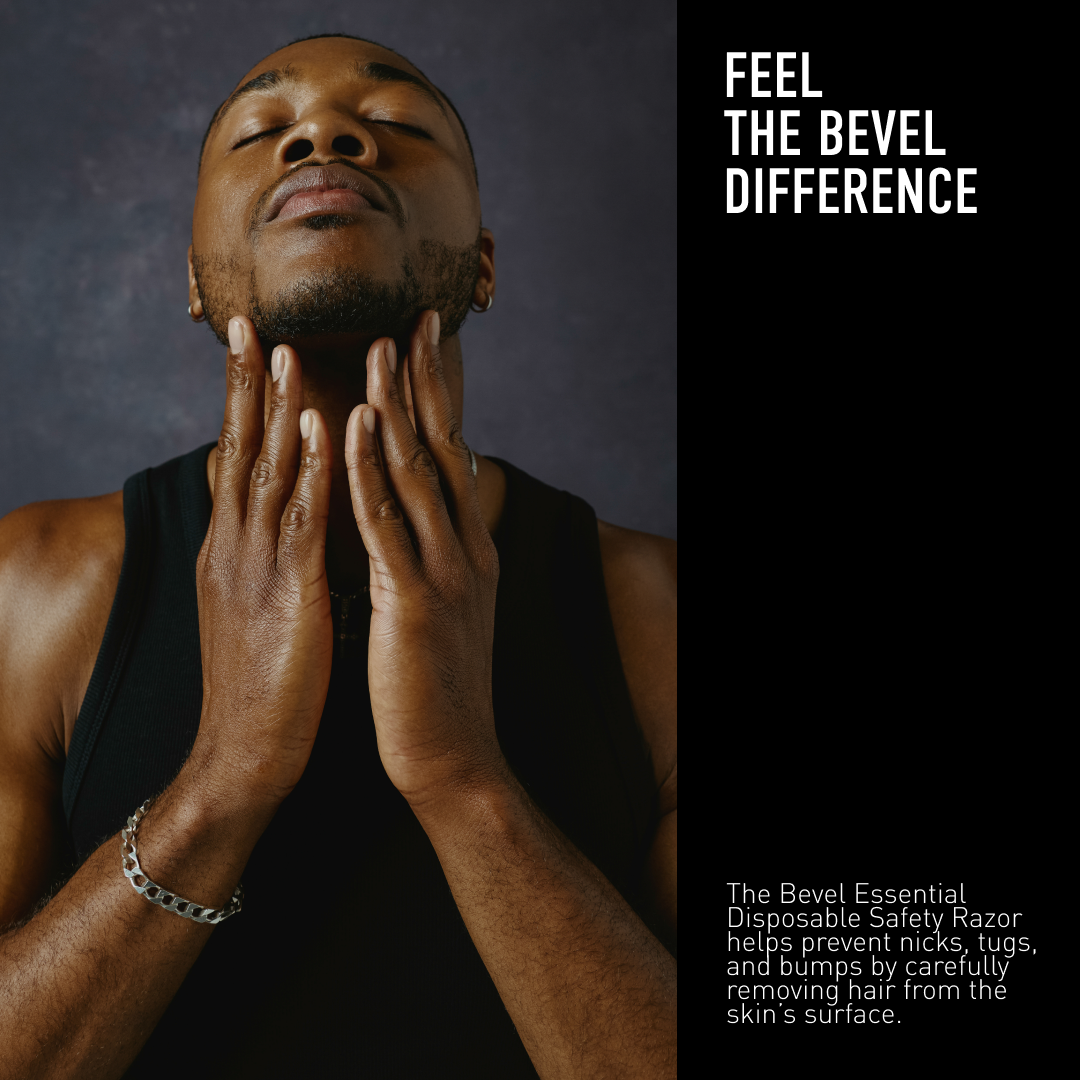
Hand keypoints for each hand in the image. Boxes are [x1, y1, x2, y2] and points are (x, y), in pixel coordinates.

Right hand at [192, 317, 333, 808]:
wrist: (242, 755)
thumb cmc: (263, 684)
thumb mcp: (260, 607)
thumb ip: (271, 559)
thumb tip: (289, 523)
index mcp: (234, 549)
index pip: (237, 461)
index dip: (243, 404)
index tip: (251, 350)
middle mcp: (235, 547)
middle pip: (239, 450)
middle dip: (245, 384)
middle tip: (246, 324)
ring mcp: (255, 567)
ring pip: (264, 471)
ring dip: (274, 408)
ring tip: (281, 349)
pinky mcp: (285, 594)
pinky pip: (299, 520)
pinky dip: (308, 468)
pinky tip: (318, 427)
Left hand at [345, 311, 502, 805]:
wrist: (454, 759)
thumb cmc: (438, 687)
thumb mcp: (451, 608)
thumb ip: (440, 556)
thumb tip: (428, 517)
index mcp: (472, 550)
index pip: (454, 456)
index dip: (438, 398)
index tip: (422, 346)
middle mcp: (468, 549)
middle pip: (443, 448)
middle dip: (424, 381)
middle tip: (408, 321)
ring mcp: (447, 572)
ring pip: (416, 472)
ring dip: (394, 406)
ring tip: (378, 350)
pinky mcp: (415, 601)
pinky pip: (385, 523)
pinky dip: (365, 470)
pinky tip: (349, 427)